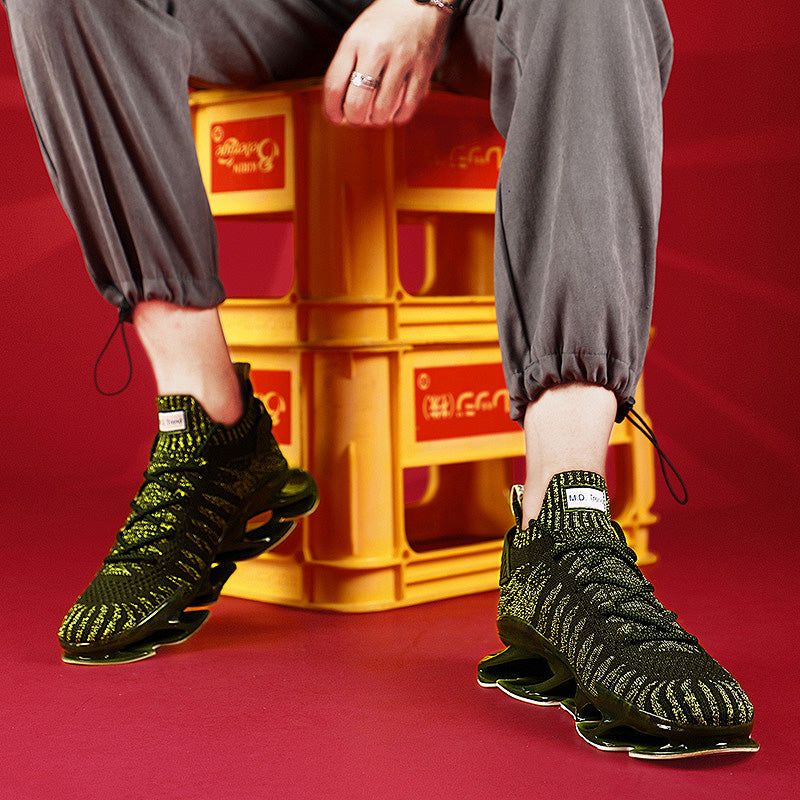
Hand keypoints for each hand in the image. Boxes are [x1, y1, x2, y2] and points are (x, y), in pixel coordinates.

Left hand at [323, 0, 451, 127]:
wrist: (420, 0)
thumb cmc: (384, 23)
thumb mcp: (357, 36)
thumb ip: (346, 68)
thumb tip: (340, 109)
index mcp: (355, 40)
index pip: (334, 86)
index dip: (331, 110)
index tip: (335, 118)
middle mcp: (377, 49)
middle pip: (357, 104)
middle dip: (355, 119)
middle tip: (358, 118)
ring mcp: (403, 59)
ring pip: (382, 110)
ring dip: (377, 120)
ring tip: (377, 114)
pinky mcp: (423, 68)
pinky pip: (408, 107)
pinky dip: (399, 117)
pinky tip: (395, 112)